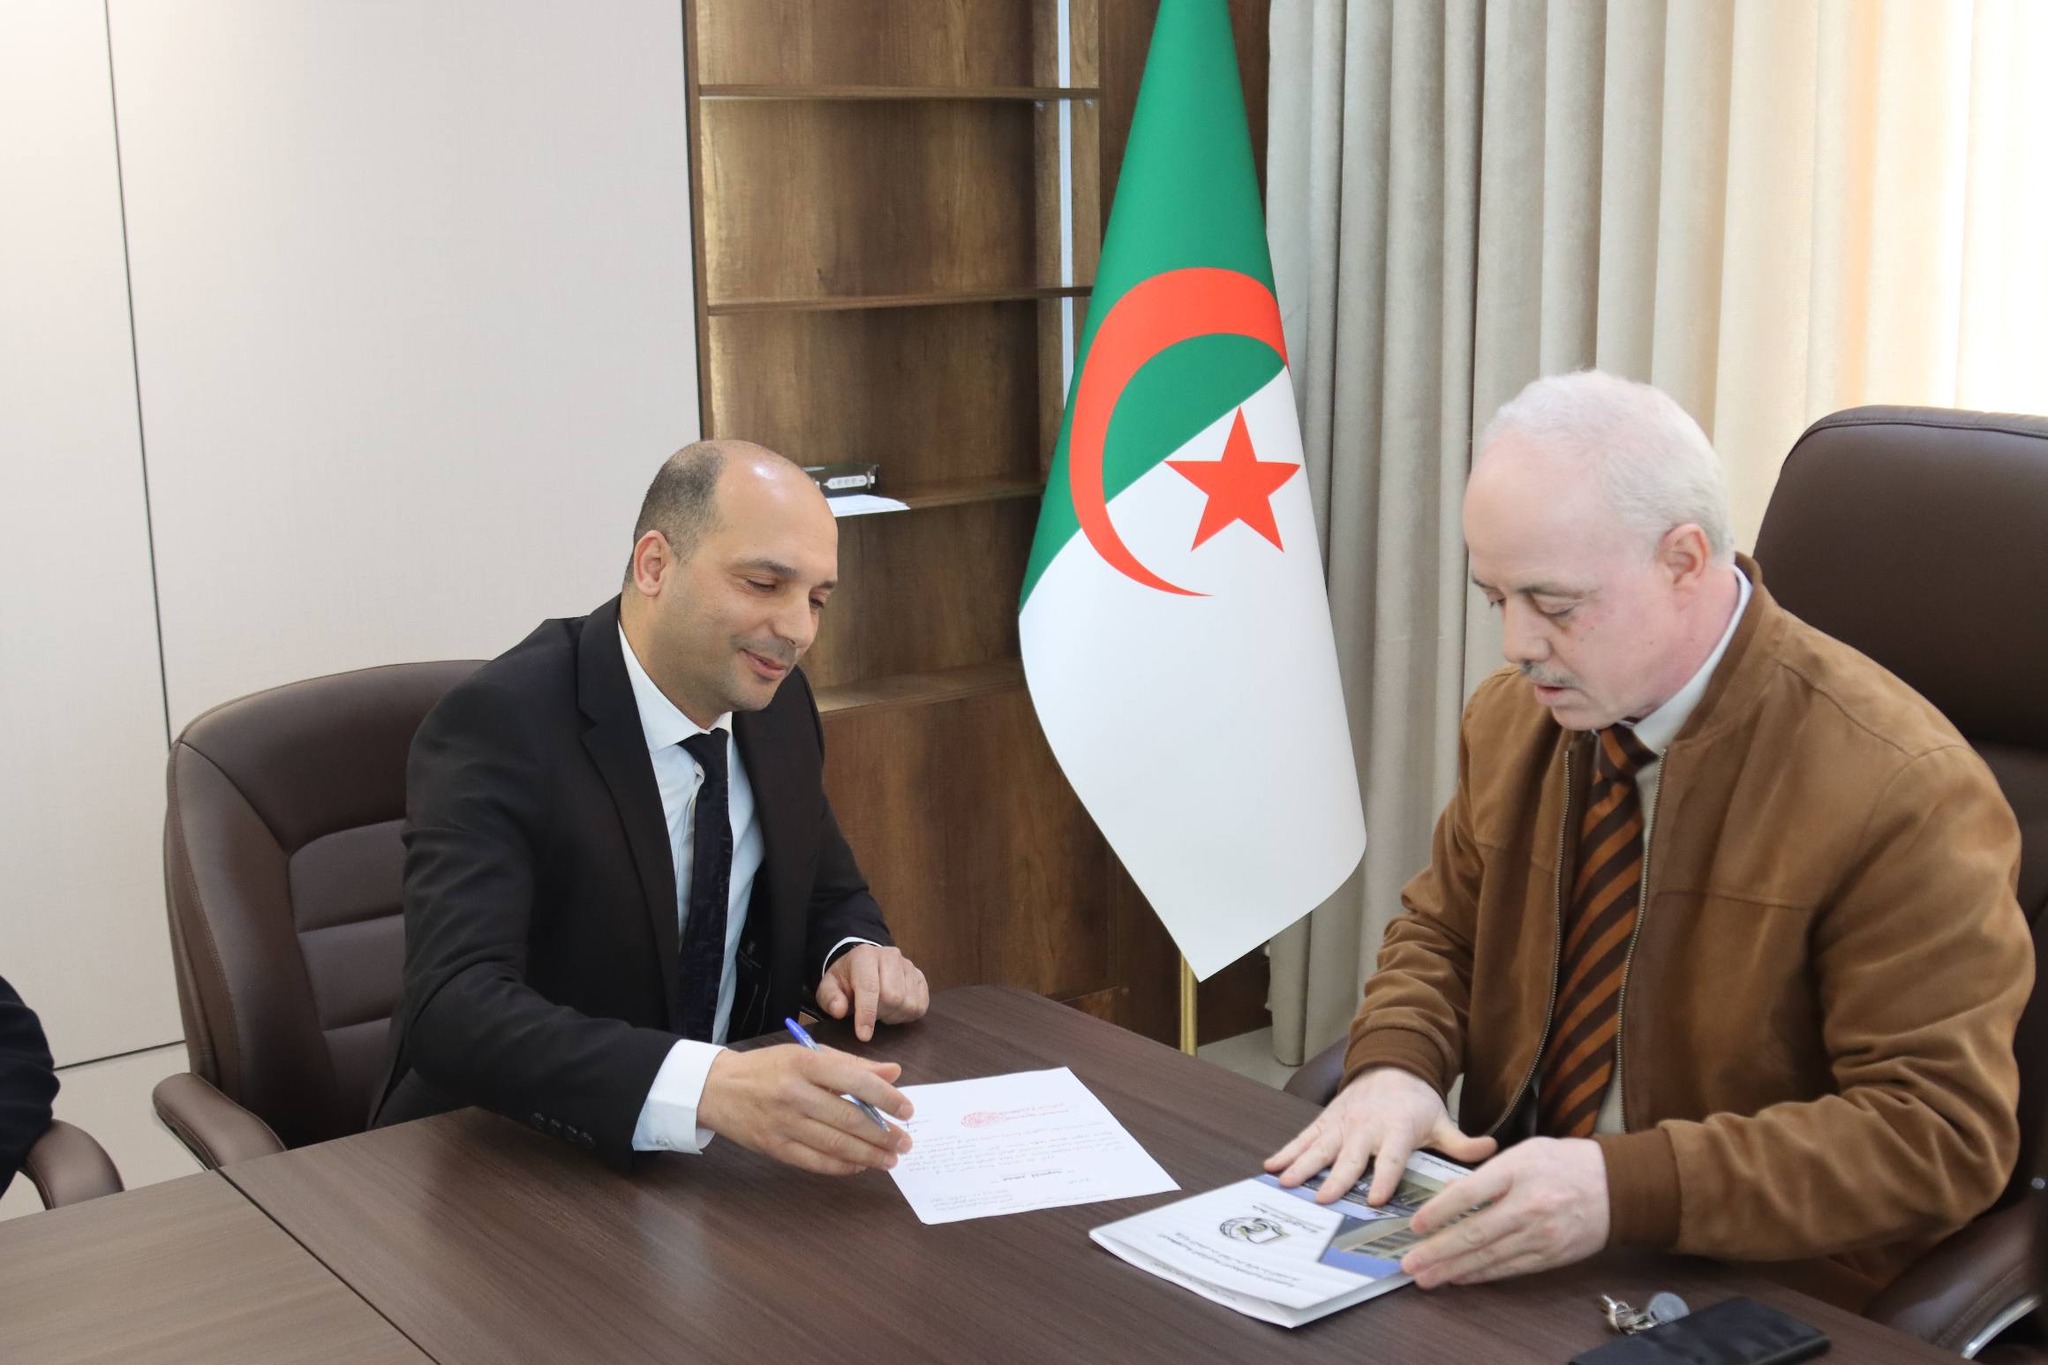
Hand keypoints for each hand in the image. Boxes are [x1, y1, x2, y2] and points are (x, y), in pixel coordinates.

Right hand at [697, 1043, 913, 1175]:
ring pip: (835, 1144)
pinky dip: (842, 1166)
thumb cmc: (768, 1068)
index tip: (908, 1110)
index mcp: (805, 1063)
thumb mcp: (807, 1054)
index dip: (887, 1098)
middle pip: (849, 1119)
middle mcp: (794, 1094)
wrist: (717, 1088)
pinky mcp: (774, 1147)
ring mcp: (783, 1123)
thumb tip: (893, 1073)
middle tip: (905, 1142)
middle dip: (883, 1134)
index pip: (856, 1081)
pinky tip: (860, 1165)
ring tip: (890, 1159)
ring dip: (869, 1155)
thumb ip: (852, 1065)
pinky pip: (816, 1161)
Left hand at [816, 944, 928, 1041]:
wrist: (862, 967)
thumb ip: (830, 999)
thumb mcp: (829, 988)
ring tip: (881, 1010)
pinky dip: (907, 1014)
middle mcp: (890, 956)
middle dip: (880, 1014)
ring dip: (894, 1015)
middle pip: (893, 997)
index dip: (867, 1014)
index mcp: (864, 956)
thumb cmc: (845, 980)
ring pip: (909, 1003)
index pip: (869, 987)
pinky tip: (895, 1009)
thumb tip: (839, 1010)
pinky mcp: (920, 977)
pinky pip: (921, 1005)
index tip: (863, 1036)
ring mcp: (908, 966)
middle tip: (870, 1013)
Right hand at [1264, 1066, 1497, 1204]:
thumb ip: (1462, 1142)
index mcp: (1396, 1130)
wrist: (1390, 1064)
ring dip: (1302, 1165)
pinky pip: (1304, 1136)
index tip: (1373, 1199)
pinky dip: (1288, 1151)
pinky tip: (1272, 1166)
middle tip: (1323, 1199)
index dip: (1383, 1179)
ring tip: (1286, 1182)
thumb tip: (1492, 1148)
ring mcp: (1342, 1124)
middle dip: (1336, 1178)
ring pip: (1320, 1147)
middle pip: (1350, 1156)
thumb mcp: (1441, 1120)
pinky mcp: (1326, 1120)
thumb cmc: (1416, 1102)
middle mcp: (1366, 1127)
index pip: (1391, 1159)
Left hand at [1401, 1136, 1608, 1286]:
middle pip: (1475, 1232)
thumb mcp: (1524, 1152)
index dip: (1438, 1212)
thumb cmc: (1564, 1163)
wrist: (1616, 1187)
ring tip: (1427, 1278)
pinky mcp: (1551, 1256)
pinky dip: (1482, 1275)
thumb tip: (1449, 1193)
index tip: (1414, 1225)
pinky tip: (1460, 1278)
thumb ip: (1486, 1173)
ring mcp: (1541, 1235)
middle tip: (1410, 1263)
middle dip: (1438, 1251)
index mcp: (1518, 1171)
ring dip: (1454, 1270)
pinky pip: (1510, 1268)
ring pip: (1489, 1257)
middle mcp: (1528, 1205)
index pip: (1469, 1194)